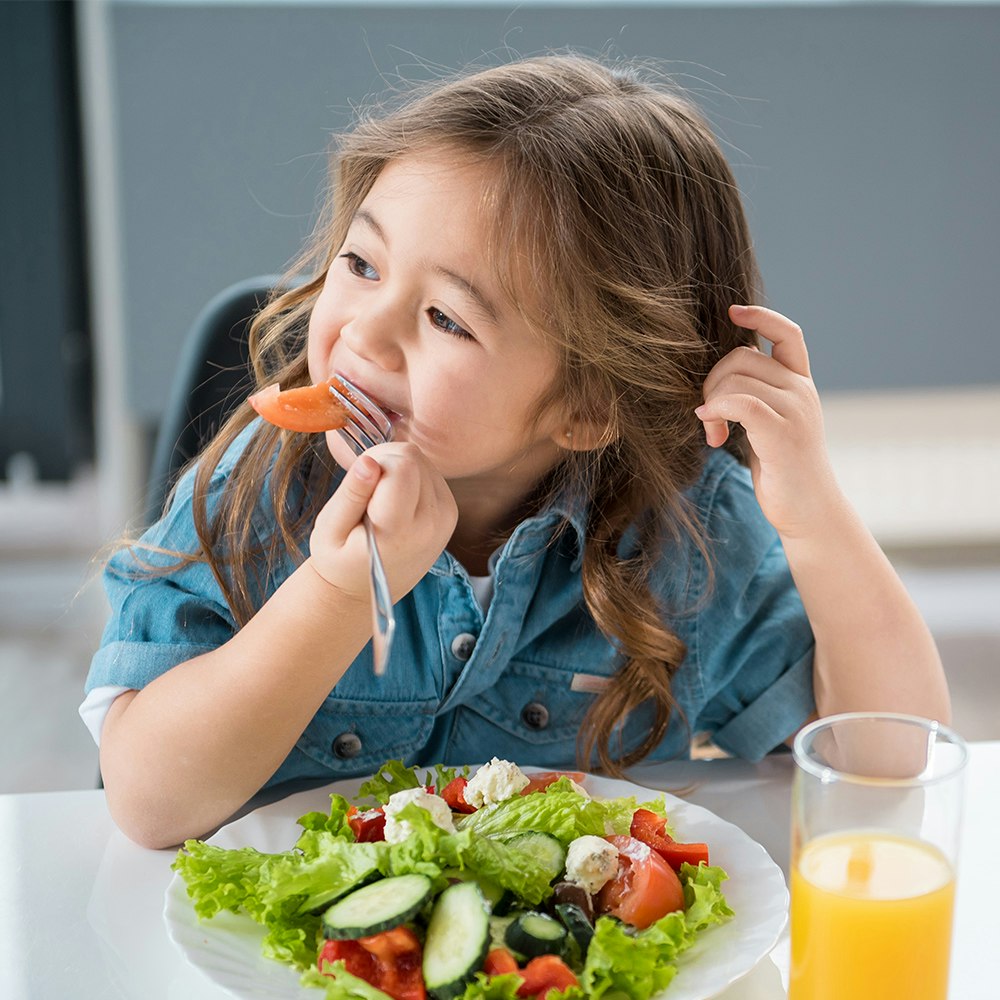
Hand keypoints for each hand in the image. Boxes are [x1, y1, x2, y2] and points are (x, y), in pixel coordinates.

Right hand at [309, 442, 457, 601]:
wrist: (364, 589)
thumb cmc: (339, 560)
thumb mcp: (329, 530)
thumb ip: (351, 494)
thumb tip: (369, 461)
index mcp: (400, 531)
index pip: (403, 466)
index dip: (376, 462)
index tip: (360, 485)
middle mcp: (432, 524)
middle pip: (413, 458)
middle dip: (385, 462)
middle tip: (366, 492)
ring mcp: (446, 518)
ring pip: (422, 461)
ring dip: (396, 469)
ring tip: (378, 500)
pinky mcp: (450, 512)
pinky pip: (430, 472)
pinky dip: (408, 477)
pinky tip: (393, 501)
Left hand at [695, 304, 843, 537]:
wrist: (809, 512)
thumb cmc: (781, 470)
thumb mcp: (768, 425)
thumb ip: (754, 397)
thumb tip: (719, 375)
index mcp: (800, 384)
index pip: (787, 333)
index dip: (761, 317)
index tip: (733, 312)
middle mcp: (802, 391)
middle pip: (742, 356)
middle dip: (712, 381)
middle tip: (707, 417)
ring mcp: (796, 411)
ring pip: (736, 379)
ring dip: (711, 403)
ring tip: (712, 433)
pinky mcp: (783, 434)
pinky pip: (740, 402)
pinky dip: (716, 409)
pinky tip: (710, 427)